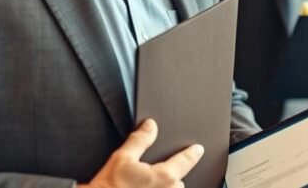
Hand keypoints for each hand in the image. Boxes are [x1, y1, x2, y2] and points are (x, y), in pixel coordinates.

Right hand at [87, 119, 203, 187]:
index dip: (192, 153)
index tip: (198, 149)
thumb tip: (150, 126)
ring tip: (146, 186)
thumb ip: (139, 140)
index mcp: (164, 177)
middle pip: (177, 180)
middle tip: (153, 174)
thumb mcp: (122, 158)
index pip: (185, 161)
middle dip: (169, 176)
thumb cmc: (109, 186)